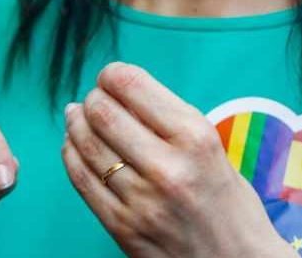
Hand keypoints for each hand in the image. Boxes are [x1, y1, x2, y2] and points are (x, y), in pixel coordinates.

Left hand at [62, 63, 292, 257]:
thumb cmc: (229, 204)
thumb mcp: (214, 150)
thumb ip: (170, 122)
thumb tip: (120, 93)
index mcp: (196, 138)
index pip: (134, 86)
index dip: (112, 74)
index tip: (109, 76)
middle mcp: (168, 166)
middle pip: (104, 113)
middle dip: (93, 98)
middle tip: (94, 98)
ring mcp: (142, 200)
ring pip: (87, 144)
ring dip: (76, 123)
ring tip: (77, 115)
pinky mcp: (123, 227)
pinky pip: (81, 180)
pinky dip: (71, 155)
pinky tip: (73, 144)